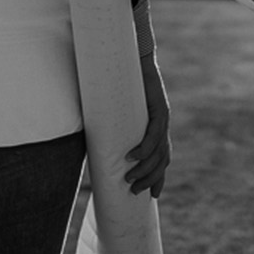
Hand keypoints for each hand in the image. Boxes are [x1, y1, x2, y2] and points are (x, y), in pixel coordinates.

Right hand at [125, 49, 171, 197]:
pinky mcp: (159, 107)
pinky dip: (143, 148)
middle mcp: (162, 125)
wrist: (130, 57)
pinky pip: (154, 133)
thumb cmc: (119, 85)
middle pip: (162, 160)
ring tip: (130, 179)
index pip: (162, 158)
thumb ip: (111, 129)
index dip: (159, 178)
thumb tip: (91, 146)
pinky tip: (132, 157)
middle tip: (134, 190)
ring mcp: (163, 117)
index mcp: (155, 128)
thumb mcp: (115, 113)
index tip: (152, 196)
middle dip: (150, 179)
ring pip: (159, 150)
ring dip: (145, 168)